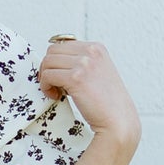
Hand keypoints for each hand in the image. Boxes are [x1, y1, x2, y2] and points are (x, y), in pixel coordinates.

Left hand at [38, 35, 140, 152]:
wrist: (117, 120)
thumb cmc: (106, 102)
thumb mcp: (98, 72)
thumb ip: (82, 62)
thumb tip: (55, 61)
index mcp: (96, 48)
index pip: (62, 44)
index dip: (56, 61)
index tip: (59, 76)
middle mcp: (91, 51)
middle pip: (52, 51)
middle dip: (48, 68)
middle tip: (53, 84)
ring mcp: (84, 63)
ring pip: (47, 62)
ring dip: (46, 78)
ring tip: (55, 91)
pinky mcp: (75, 78)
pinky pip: (48, 76)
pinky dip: (46, 87)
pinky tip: (55, 96)